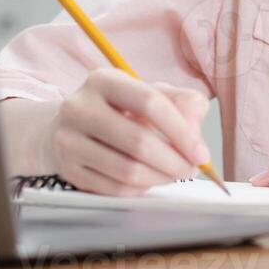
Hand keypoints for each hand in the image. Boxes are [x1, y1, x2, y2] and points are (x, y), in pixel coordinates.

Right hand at [49, 67, 210, 195]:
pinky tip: (149, 180)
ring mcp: (68, 140)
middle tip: (191, 169)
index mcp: (104, 80)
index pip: (150, 103)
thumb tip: (195, 129)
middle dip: (174, 161)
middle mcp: (80, 107)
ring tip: (174, 175)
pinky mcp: (67, 169)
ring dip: (160, 178)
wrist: (68, 127)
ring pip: (127, 170)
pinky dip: (139, 189)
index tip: (201, 153)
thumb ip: (181, 102)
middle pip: (138, 141)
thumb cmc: (119, 109)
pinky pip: (113, 188)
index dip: (181, 131)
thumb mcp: (149, 93)